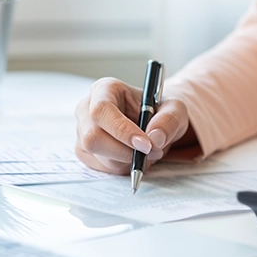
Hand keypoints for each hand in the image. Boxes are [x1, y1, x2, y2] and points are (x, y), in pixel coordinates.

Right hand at [74, 77, 192, 174]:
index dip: (122, 130)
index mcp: (105, 89)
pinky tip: (134, 156)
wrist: (154, 122)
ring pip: (98, 155)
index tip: (146, 144)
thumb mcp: (174, 108)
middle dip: (125, 151)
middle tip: (152, 152)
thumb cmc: (160, 110)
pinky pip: (102, 167)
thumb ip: (168, 120)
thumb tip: (154, 139)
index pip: (102, 110)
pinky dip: (123, 167)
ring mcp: (82, 131)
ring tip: (147, 152)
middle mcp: (87, 108)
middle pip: (93, 137)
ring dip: (127, 160)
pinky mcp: (85, 151)